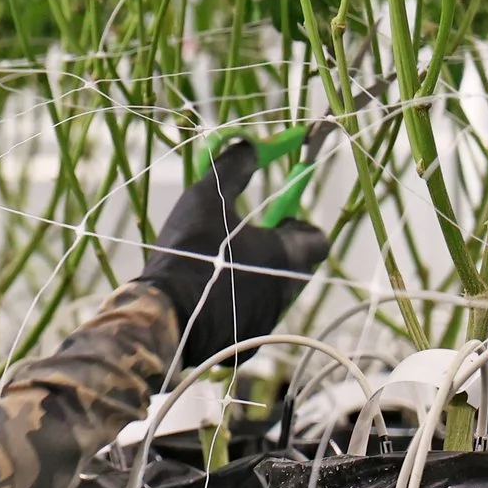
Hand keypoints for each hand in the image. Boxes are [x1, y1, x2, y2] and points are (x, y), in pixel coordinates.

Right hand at [133, 141, 329, 367]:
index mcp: (286, 255)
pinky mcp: (250, 342)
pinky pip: (253, 315)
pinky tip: (210, 294)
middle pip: (299, 265)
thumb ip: (234, 167)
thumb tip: (249, 145)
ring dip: (259, 275)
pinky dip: (240, 302)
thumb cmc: (193, 250)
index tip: (280, 217)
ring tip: (224, 265)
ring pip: (276, 290)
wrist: (167, 313)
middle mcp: (286, 290)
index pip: (319, 240)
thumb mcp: (207, 197)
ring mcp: (269, 319)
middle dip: (279, 248)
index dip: (302, 225)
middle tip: (247, 237)